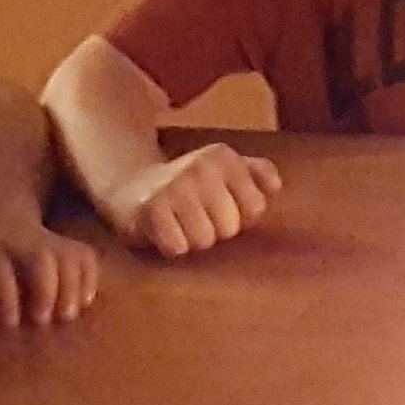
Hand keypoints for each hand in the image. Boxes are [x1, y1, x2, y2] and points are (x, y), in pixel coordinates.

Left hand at [0, 203, 103, 327]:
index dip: (6, 295)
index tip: (12, 323)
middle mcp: (17, 239)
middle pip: (40, 258)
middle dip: (45, 289)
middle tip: (44, 320)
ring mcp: (46, 237)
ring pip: (66, 255)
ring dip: (71, 287)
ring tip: (68, 315)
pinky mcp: (66, 241)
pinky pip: (84, 254)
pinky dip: (89, 277)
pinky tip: (86, 301)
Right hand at [105, 139, 282, 258]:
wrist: (129, 185)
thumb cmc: (187, 184)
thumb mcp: (222, 168)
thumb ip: (257, 172)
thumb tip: (276, 186)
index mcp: (223, 157)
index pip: (255, 208)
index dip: (239, 217)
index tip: (218, 208)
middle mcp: (200, 167)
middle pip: (229, 228)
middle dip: (214, 230)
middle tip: (194, 217)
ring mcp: (174, 187)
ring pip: (204, 241)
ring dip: (191, 240)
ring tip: (179, 224)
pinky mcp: (150, 210)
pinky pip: (178, 248)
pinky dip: (171, 247)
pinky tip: (163, 232)